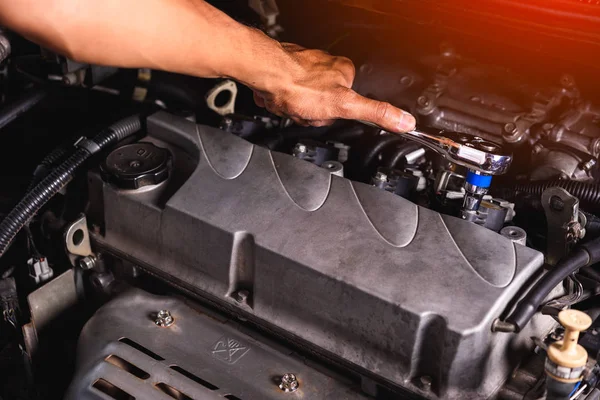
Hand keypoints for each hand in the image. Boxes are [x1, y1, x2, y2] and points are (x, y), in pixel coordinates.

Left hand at [251, 43, 415, 131]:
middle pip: (323, 106)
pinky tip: (279, 101)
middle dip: (312, 115)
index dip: (335, 116)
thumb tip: (405, 120)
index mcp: (345, 71)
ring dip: (294, 111)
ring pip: (303, 104)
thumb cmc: (299, 86)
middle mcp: (324, 66)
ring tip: (290, 105)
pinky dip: (280, 103)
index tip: (326, 114)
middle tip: (305, 112)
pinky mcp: (283, 73)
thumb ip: (376, 112)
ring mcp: (302, 69)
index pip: (347, 103)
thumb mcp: (345, 106)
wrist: (265, 74)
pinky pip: (285, 97)